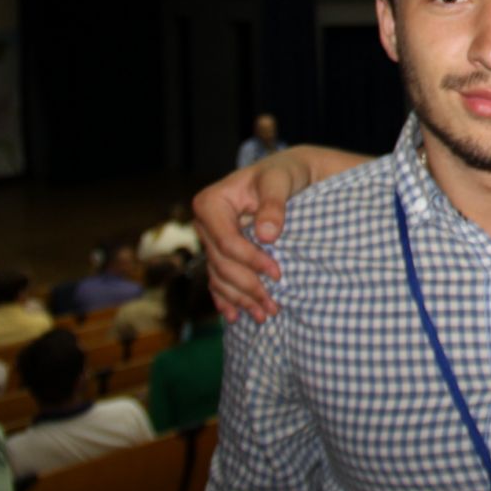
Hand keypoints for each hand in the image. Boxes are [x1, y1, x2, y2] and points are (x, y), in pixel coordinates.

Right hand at [194, 150, 311, 322]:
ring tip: (264, 315)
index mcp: (211, 203)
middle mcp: (204, 224)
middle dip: (248, 287)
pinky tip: (237, 315)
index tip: (278, 273)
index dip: (250, 261)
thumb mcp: (280, 180)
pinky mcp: (219, 252)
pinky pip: (217, 280)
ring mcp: (209, 240)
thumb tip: (267, 235)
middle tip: (273, 306)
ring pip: (220, 277)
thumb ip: (274, 204)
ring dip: (240, 299)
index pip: (227, 242)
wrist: (286, 176)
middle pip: (222, 264)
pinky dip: (227, 299)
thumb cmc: (284, 174)